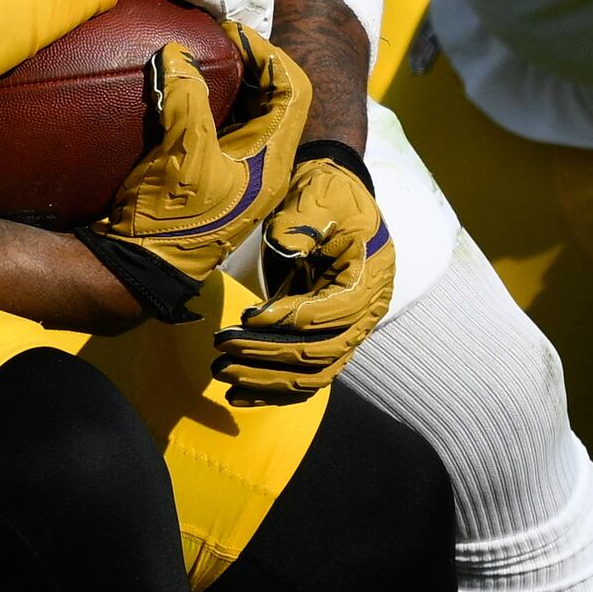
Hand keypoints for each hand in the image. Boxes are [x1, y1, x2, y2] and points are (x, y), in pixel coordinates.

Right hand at [78, 25, 309, 323]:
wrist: (136, 268)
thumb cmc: (170, 219)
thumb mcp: (182, 154)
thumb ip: (186, 99)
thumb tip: (177, 53)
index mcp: (271, 161)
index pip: (294, 91)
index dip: (270, 54)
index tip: (232, 35)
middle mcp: (262, 166)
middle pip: (275, 99)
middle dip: (252, 63)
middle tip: (217, 39)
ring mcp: (237, 172)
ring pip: (249, 113)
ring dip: (230, 81)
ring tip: (201, 56)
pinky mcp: (211, 176)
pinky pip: (222, 127)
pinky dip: (209, 102)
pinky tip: (181, 90)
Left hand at [219, 149, 392, 404]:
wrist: (331, 198)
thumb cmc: (324, 194)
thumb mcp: (316, 198)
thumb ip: (304, 223)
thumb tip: (289, 249)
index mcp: (369, 278)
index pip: (334, 313)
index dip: (291, 319)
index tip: (249, 316)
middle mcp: (364, 312)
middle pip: (321, 352)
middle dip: (269, 355)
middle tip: (223, 350)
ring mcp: (346, 330)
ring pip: (312, 374)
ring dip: (266, 379)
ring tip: (223, 373)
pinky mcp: (324, 338)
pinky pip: (304, 377)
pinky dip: (273, 392)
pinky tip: (238, 397)